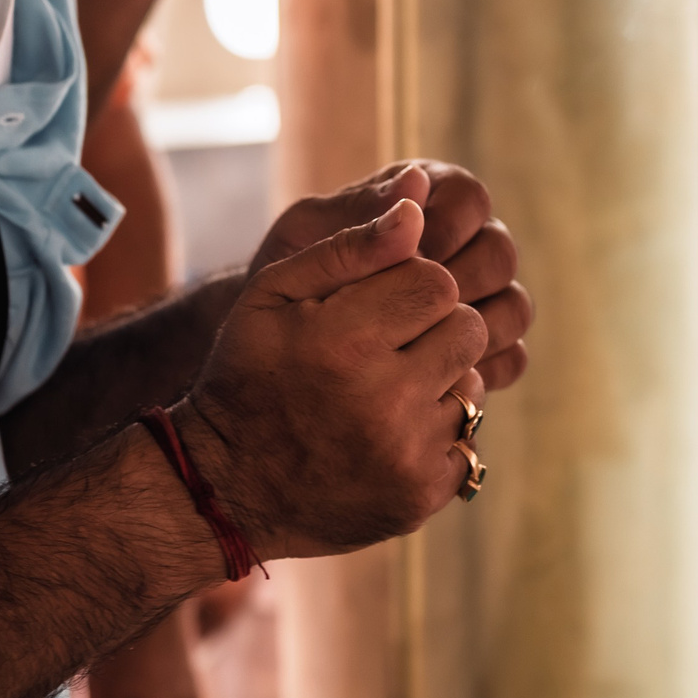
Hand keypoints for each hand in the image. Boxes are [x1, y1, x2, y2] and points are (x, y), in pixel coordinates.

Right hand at [183, 198, 488, 557]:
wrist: (225, 488)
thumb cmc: (249, 375)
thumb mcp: (272, 296)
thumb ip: (349, 246)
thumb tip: (419, 202)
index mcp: (346, 341)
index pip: (438, 282)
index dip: (414, 285)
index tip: (382, 304)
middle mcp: (383, 400)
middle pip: (468, 329)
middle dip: (437, 327)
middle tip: (391, 346)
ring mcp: (405, 454)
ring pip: (472, 384)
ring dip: (440, 380)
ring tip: (385, 391)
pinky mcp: (421, 495)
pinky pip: (468, 440)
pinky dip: (438, 433)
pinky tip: (390, 434)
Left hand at [253, 160, 529, 392]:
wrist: (275, 355)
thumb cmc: (284, 282)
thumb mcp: (305, 238)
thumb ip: (357, 209)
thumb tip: (415, 183)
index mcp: (427, 202)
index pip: (469, 198)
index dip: (448, 225)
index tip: (412, 254)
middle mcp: (464, 246)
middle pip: (500, 253)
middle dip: (463, 282)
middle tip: (418, 311)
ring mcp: (480, 300)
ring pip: (514, 307)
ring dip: (478, 329)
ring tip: (428, 350)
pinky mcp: (485, 351)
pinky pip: (512, 357)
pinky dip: (485, 369)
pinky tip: (443, 382)